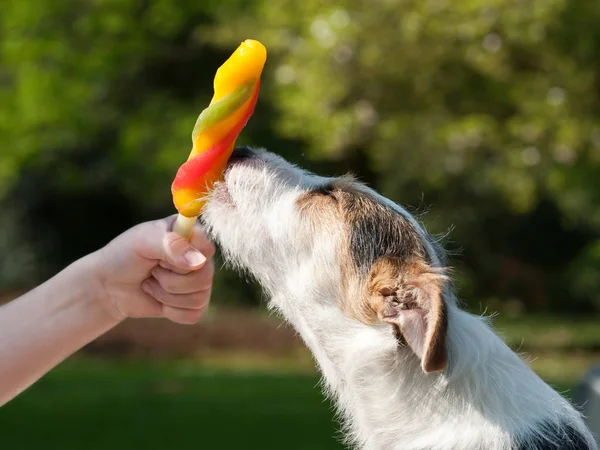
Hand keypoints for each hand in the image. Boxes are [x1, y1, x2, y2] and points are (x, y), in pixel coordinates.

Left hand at [93, 215, 214, 323]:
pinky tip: (158, 298)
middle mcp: (200, 255)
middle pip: (205, 277)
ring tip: (152, 282)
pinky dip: (171, 310)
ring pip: (199, 297)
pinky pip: (195, 313)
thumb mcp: (142, 241)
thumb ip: (171, 245)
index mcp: (191, 232)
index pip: (207, 247)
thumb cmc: (125, 255)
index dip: (185, 256)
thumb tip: (198, 262)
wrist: (109, 285)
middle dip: (170, 280)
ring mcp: (199, 280)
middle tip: (153, 270)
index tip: (161, 257)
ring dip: (167, 295)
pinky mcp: (195, 303)